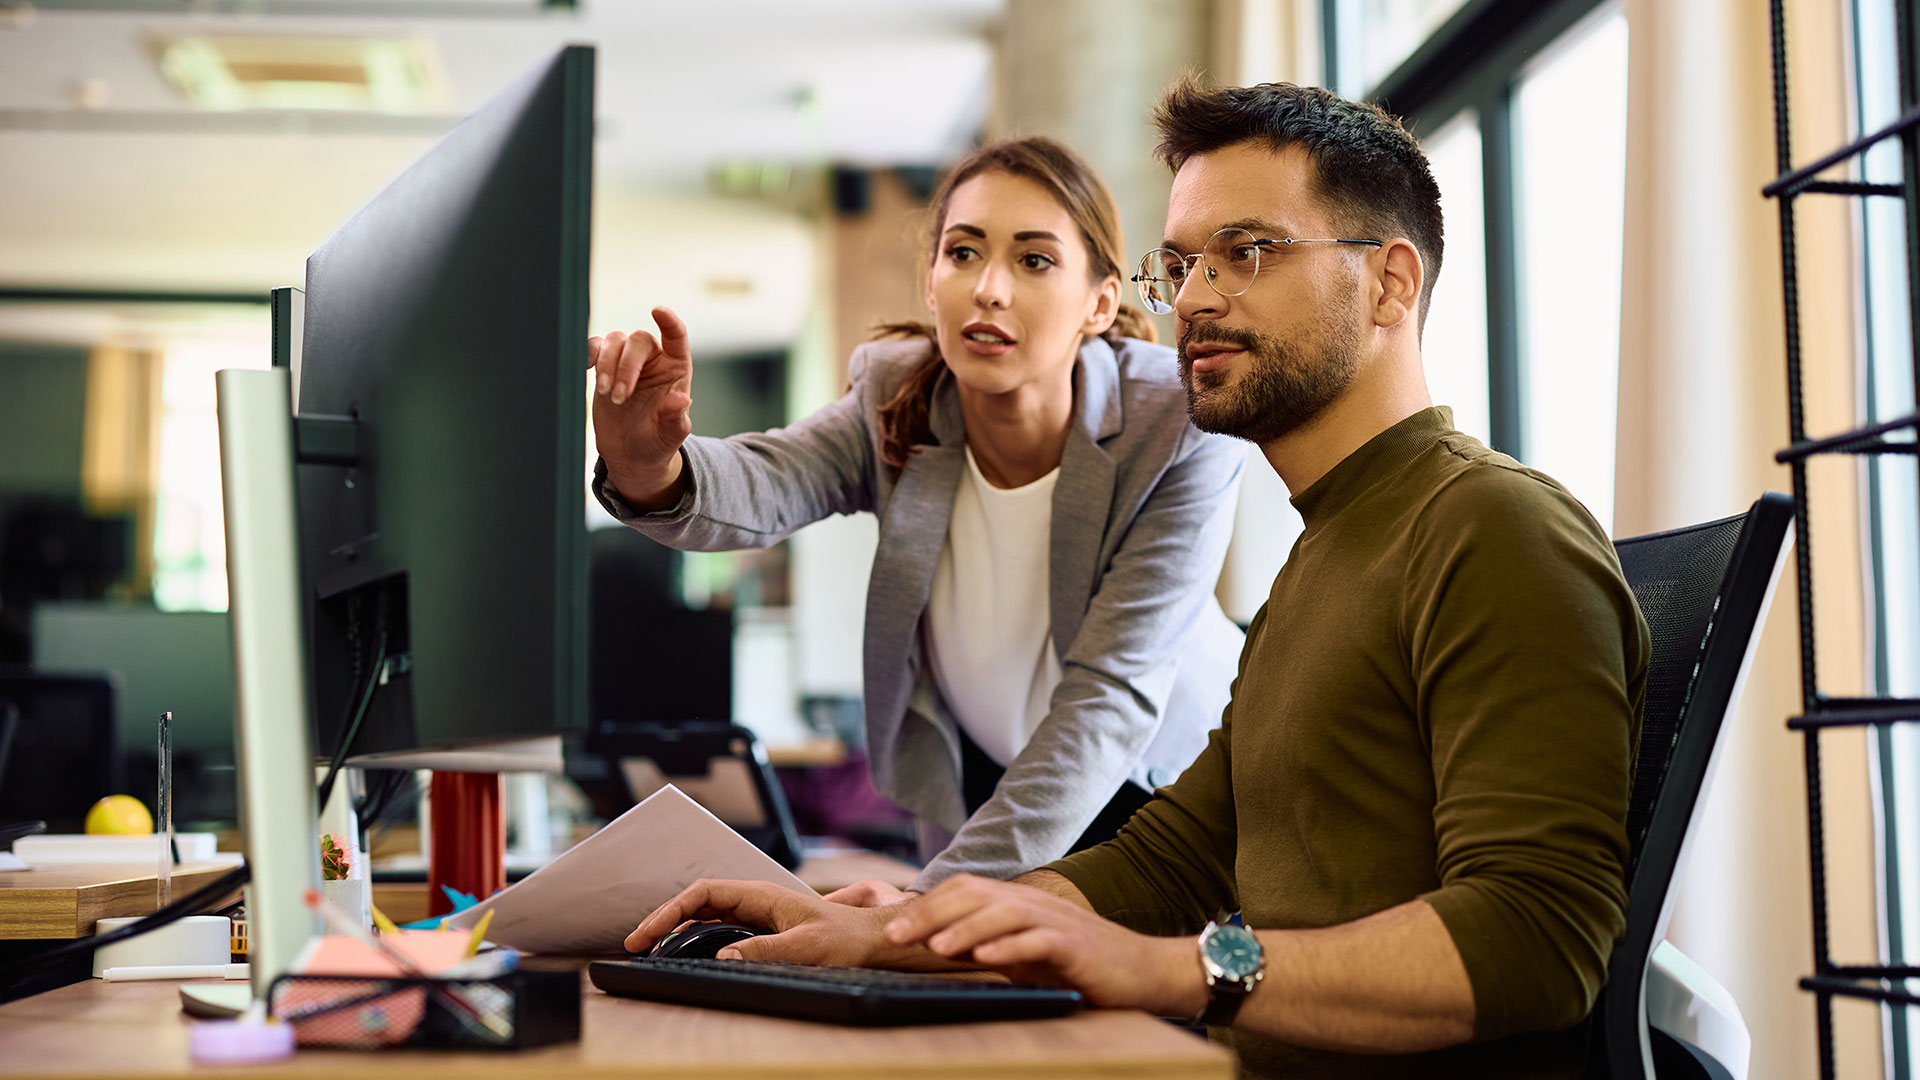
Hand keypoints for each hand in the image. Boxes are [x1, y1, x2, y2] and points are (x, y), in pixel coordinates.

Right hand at [589, 306, 693, 505]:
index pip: (676, 336)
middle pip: (639, 340)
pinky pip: (595, 347)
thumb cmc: (656, 442)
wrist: (630, 455)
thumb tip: (682, 400)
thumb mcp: (670, 435)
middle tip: (619, 397)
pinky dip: (589, 353)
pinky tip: (586, 369)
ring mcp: (627, 361)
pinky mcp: (604, 367)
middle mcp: (653, 359)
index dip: (669, 321)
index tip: (657, 311)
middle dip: (627, 366)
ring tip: (608, 394)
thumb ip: (676, 417)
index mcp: (676, 368)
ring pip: (615, 341)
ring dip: (607, 363)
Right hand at [627, 879, 917, 967]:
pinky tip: (685, 953)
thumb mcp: (806, 946)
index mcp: (761, 895)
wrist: (873, 940)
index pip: (703, 893)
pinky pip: (720, 928)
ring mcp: (758, 914)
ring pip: (706, 915)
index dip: (670, 910)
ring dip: (678, 929)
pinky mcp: (762, 929)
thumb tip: (723, 956)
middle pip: (698, 902)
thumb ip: (765, 951)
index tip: (646, 933)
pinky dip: (696, 938)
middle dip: (664, 920)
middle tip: (636, 945)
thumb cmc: (846, 939)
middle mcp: (756, 900)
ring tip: (651, 950)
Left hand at [882, 874, 1205, 1013]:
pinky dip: (1011, 947)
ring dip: (965, 928)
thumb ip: (988, 944)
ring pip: (1004, 913)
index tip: (892, 929)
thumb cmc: (1078, 966)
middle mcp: (1033, 904)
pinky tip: (987, 958)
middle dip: (932, 913)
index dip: (925, 905)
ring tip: (935, 947)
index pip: (964, 890)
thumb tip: (937, 948)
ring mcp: (1056, 922)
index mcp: (1017, 902)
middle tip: (896, 936)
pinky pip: (1040, 941)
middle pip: (976, 894)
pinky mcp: (1077, 947)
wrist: (1144, 971)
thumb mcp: (1024, 954)